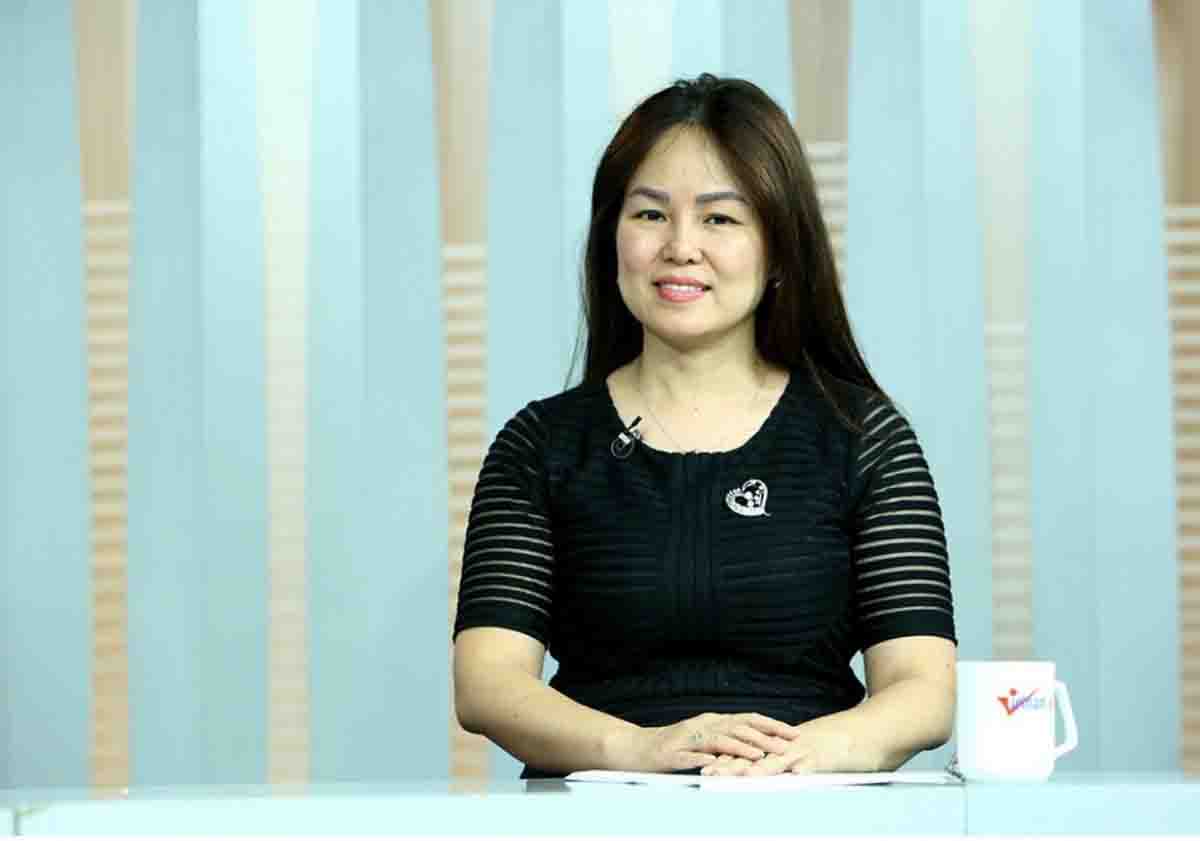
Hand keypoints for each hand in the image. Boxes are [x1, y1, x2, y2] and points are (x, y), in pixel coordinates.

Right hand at [629, 712, 794, 771]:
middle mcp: (704, 725)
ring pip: (718, 739)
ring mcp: (688, 737)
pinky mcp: (673, 752)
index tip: (794, 733)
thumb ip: (726, 740)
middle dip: (765, 735)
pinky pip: (692, 756)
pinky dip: (706, 760)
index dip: (772, 725)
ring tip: (761, 755)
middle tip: (788, 744)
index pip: (747, 719)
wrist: (635, 748)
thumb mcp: (703, 740)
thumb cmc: (672, 747)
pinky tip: (718, 766)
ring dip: (741, 746)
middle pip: (738, 727)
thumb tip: (756, 744)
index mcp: (713, 721)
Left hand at [700, 717, 855, 776]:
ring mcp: (806, 751)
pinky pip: (812, 765)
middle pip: (755, 756)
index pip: (747, 753)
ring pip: (778, 760)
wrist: (867, 730)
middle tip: (707, 772)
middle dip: (730, 765)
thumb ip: (785, 763)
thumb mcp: (805, 754)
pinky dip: (803, 770)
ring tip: (739, 776)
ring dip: (758, 769)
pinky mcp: (825, 758)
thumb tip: (765, 775)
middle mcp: (788, 747)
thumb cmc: (836, 746)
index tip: (705, 767)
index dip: (726, 760)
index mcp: (781, 746)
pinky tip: (794, 778)